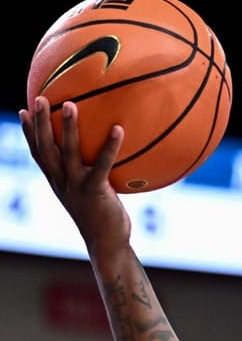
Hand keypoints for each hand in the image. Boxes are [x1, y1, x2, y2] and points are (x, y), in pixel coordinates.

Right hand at [19, 96, 130, 254]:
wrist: (106, 242)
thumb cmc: (103, 215)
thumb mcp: (92, 192)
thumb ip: (92, 173)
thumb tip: (103, 155)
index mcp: (57, 182)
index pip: (38, 153)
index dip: (29, 132)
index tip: (24, 110)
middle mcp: (61, 182)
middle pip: (45, 148)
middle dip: (39, 122)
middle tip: (39, 98)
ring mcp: (75, 187)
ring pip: (67, 153)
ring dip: (67, 127)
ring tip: (70, 103)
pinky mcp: (94, 191)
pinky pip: (102, 164)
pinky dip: (110, 146)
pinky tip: (119, 129)